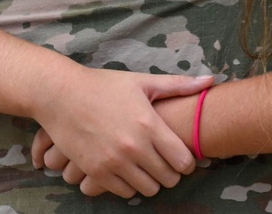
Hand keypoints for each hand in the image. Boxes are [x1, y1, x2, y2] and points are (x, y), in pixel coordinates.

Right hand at [30, 69, 211, 197]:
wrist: (61, 96)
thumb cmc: (104, 85)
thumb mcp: (142, 82)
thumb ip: (178, 85)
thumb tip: (210, 80)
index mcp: (149, 124)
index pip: (183, 160)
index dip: (188, 162)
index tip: (183, 156)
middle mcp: (134, 147)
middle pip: (168, 178)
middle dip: (172, 172)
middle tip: (167, 163)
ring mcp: (114, 162)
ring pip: (148, 189)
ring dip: (152, 181)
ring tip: (149, 167)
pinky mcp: (95, 171)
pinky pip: (123, 192)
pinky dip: (130, 185)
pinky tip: (129, 170)